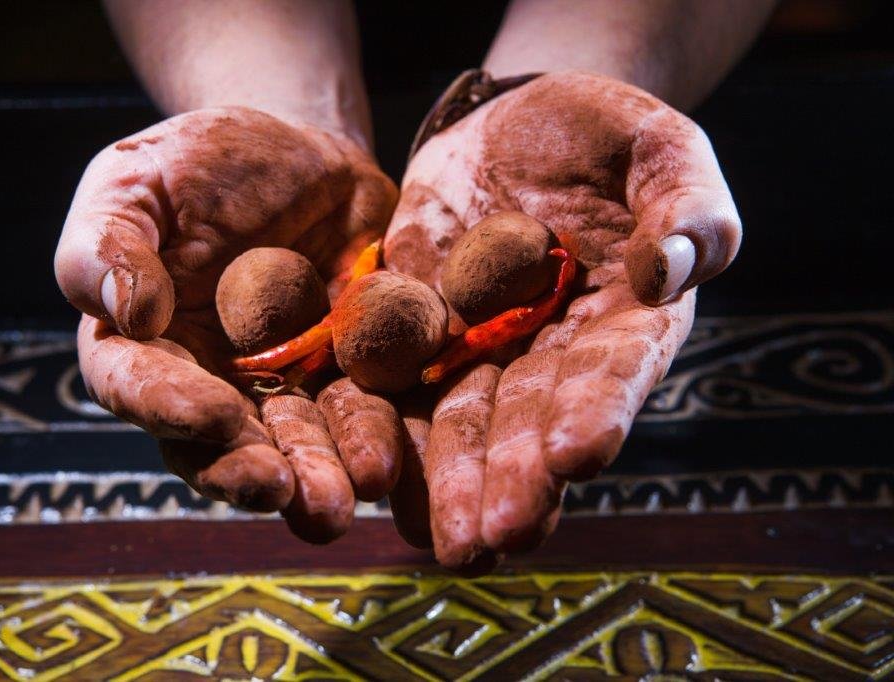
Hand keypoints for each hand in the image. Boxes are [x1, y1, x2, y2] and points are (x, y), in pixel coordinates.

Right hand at [55, 107, 397, 541]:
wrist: (295, 155)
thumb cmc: (195, 166)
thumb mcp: (133, 182)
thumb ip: (109, 245)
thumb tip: (129, 313)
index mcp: (144, 345)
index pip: (140, 387)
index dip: (171, 407)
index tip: (211, 417)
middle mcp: (214, 380)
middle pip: (226, 441)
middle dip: (257, 471)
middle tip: (285, 494)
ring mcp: (289, 380)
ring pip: (306, 434)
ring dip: (328, 468)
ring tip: (353, 492)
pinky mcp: (352, 364)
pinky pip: (371, 398)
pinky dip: (388, 423)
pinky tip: (403, 449)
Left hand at [383, 72, 740, 571]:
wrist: (512, 126)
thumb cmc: (602, 134)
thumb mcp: (656, 146)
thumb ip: (685, 204)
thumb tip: (673, 270)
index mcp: (626, 317)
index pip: (615, 369)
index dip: (597, 411)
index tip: (577, 455)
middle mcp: (555, 351)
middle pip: (533, 418)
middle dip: (514, 477)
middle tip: (495, 535)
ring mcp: (484, 349)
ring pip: (466, 421)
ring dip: (453, 481)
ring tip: (442, 539)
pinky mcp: (421, 333)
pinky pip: (401, 386)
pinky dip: (390, 430)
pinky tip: (377, 483)